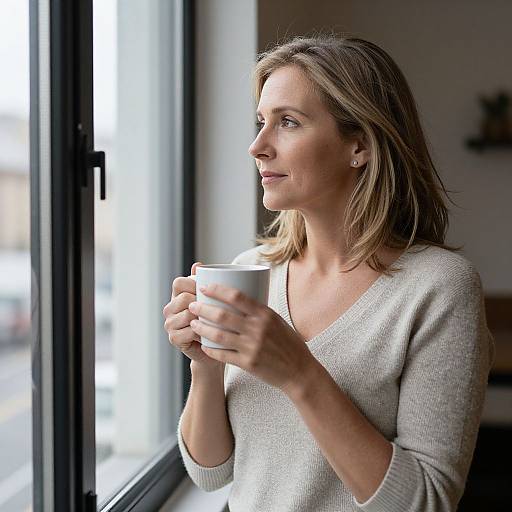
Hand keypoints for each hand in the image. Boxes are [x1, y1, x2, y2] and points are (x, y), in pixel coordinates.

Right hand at [162, 262, 223, 370]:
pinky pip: (189, 330)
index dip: (193, 283)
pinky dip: (203, 332)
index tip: (210, 289)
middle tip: (217, 307)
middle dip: (201, 302)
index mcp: (177, 296)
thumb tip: (198, 264)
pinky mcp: (174, 339)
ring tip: (216, 321)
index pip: (178, 283)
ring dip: (204, 317)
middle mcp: (170, 308)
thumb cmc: (214, 321)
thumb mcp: (212, 300)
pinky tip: (211, 333)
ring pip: (187, 314)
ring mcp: (169, 324)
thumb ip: (205, 283)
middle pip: (183, 297)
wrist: (214, 348)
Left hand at [188, 282, 314, 393]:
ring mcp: (252, 347)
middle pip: (223, 315)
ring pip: (219, 335)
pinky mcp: (248, 363)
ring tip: (193, 323)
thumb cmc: (288, 343)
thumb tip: (237, 297)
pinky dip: (210, 349)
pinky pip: (223, 355)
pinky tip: (203, 345)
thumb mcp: (277, 321)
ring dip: (202, 328)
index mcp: (265, 314)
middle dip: (203, 308)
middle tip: (192, 305)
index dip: (217, 290)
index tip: (204, 287)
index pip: (237, 296)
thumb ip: (258, 311)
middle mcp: (258, 329)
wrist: (299, 371)